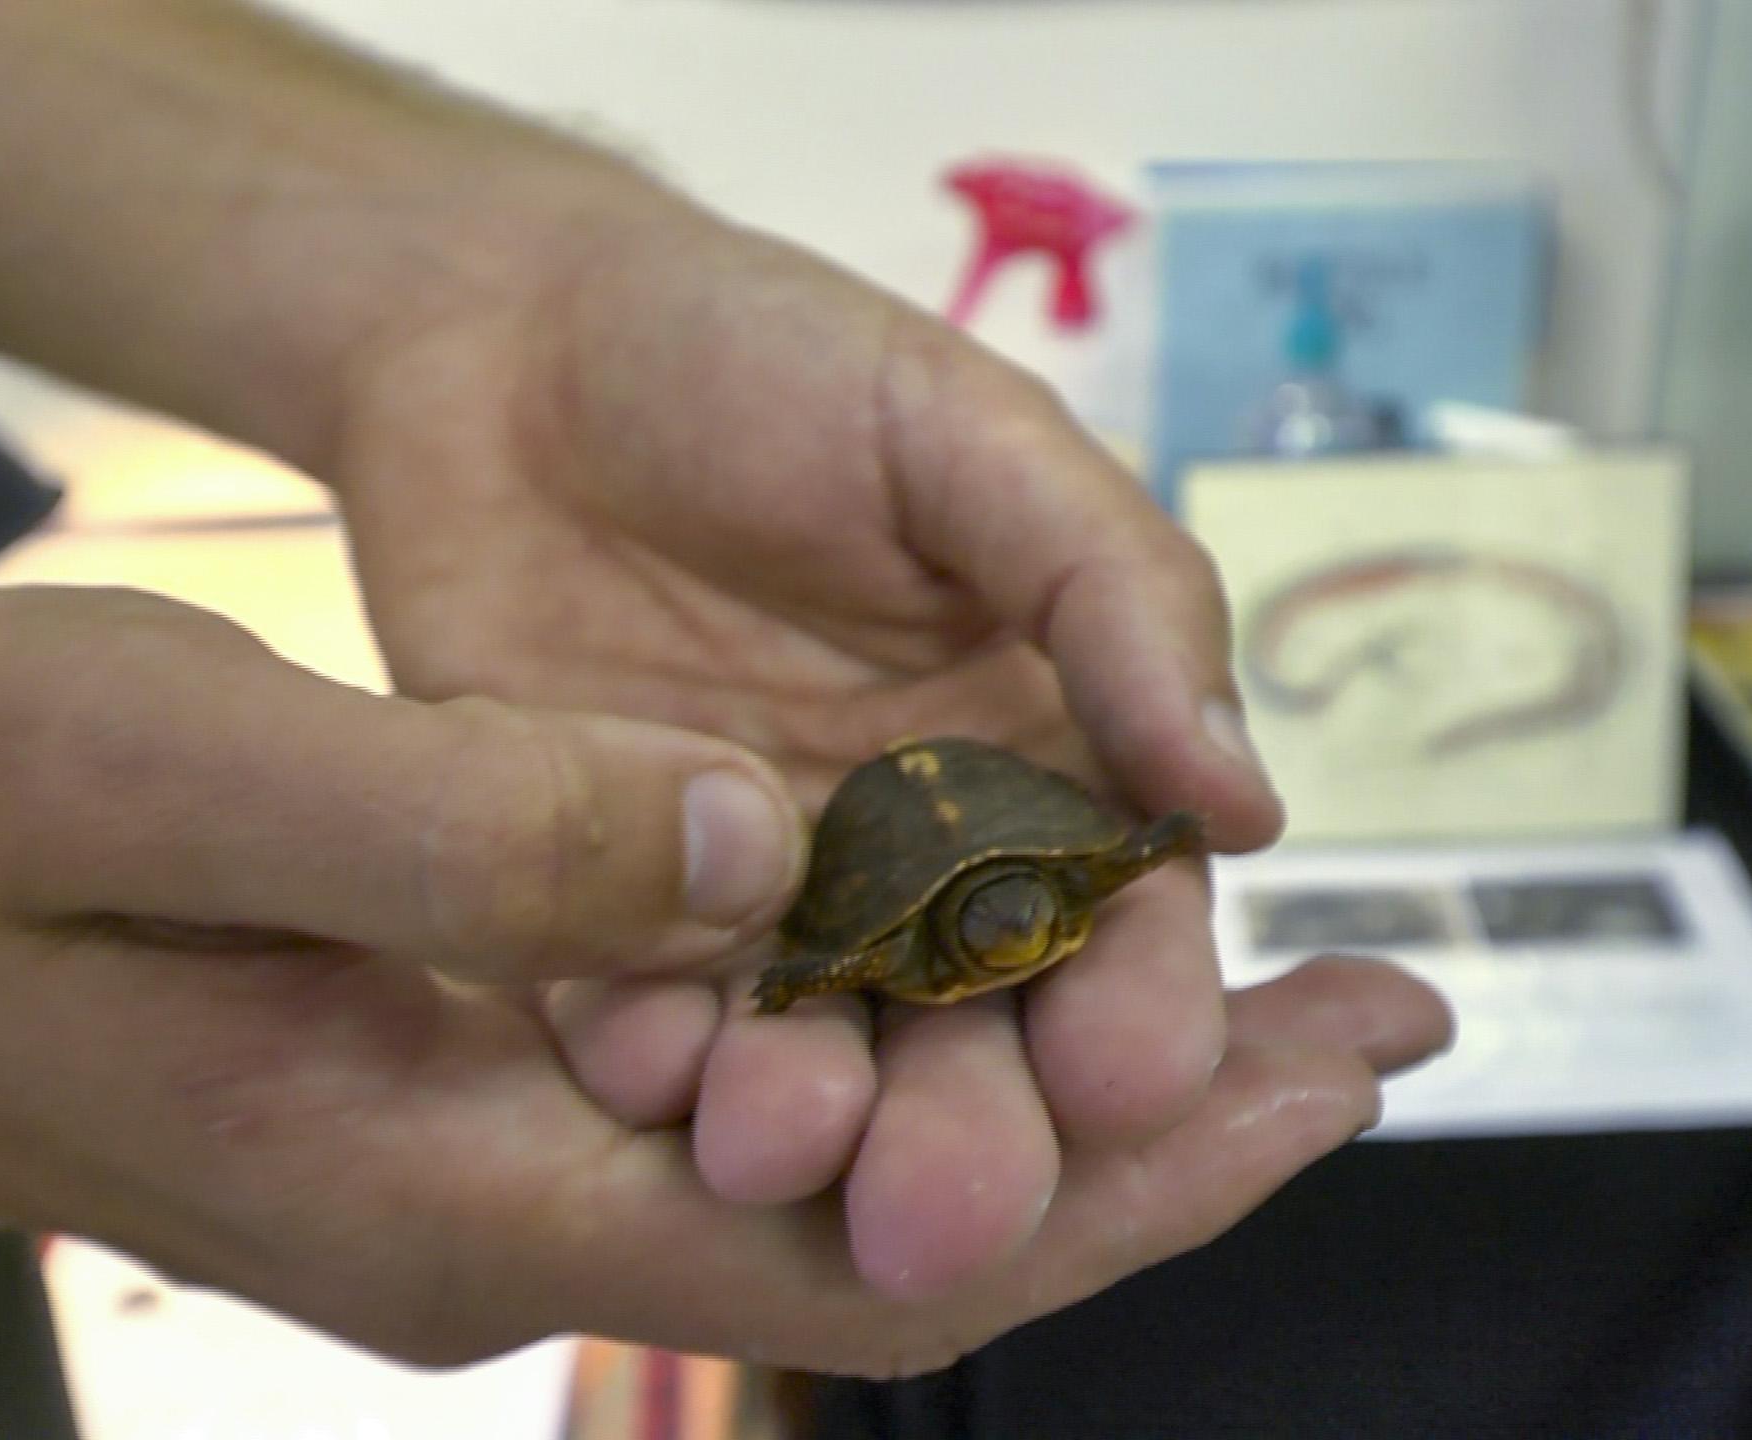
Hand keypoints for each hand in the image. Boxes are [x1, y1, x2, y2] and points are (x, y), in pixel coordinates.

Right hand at [0, 587, 1448, 1374]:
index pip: (856, 1245)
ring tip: (1253, 988)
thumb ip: (467, 828)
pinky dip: (903, 1029)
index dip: (1115, 1183)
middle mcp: (500, 1224)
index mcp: (447, 1189)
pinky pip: (745, 1097)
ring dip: (1042, 1082)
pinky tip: (1001, 950)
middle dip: (1148, 1143)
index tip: (1325, 1081)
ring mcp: (489, 1173)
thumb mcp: (170, 774)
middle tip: (1372, 1023)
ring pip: (839, 1165)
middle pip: (895, 1233)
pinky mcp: (470, 1097)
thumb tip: (744, 847)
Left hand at [323, 196, 1452, 1301]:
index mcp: (1044, 761)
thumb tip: (1252, 803)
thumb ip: (1118, 596)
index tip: (1131, 1077)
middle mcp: (916, 864)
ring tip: (776, 1149)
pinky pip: (634, 1012)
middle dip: (975, 1129)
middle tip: (947, 1211)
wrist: (498, 342)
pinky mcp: (596, 912)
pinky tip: (645, 1070)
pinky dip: (643, 1054)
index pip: (1125, 922)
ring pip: (815, 1053)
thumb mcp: (970, 438)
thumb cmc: (763, 356)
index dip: (1140, 1006)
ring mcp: (754, 902)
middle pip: (977, 1034)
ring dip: (808, 1121)